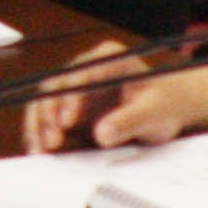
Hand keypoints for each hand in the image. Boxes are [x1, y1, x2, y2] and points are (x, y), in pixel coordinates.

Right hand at [22, 39, 207, 151]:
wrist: (169, 107)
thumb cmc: (166, 103)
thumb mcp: (155, 112)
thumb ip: (130, 120)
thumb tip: (102, 134)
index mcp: (108, 58)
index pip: (81, 73)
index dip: (70, 97)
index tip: (66, 121)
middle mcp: (86, 68)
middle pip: (56, 87)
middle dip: (48, 114)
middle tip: (51, 141)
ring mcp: (76, 86)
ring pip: (45, 101)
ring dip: (40, 125)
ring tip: (41, 149)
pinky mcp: (71, 105)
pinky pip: (49, 116)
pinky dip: (42, 132)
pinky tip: (39, 149)